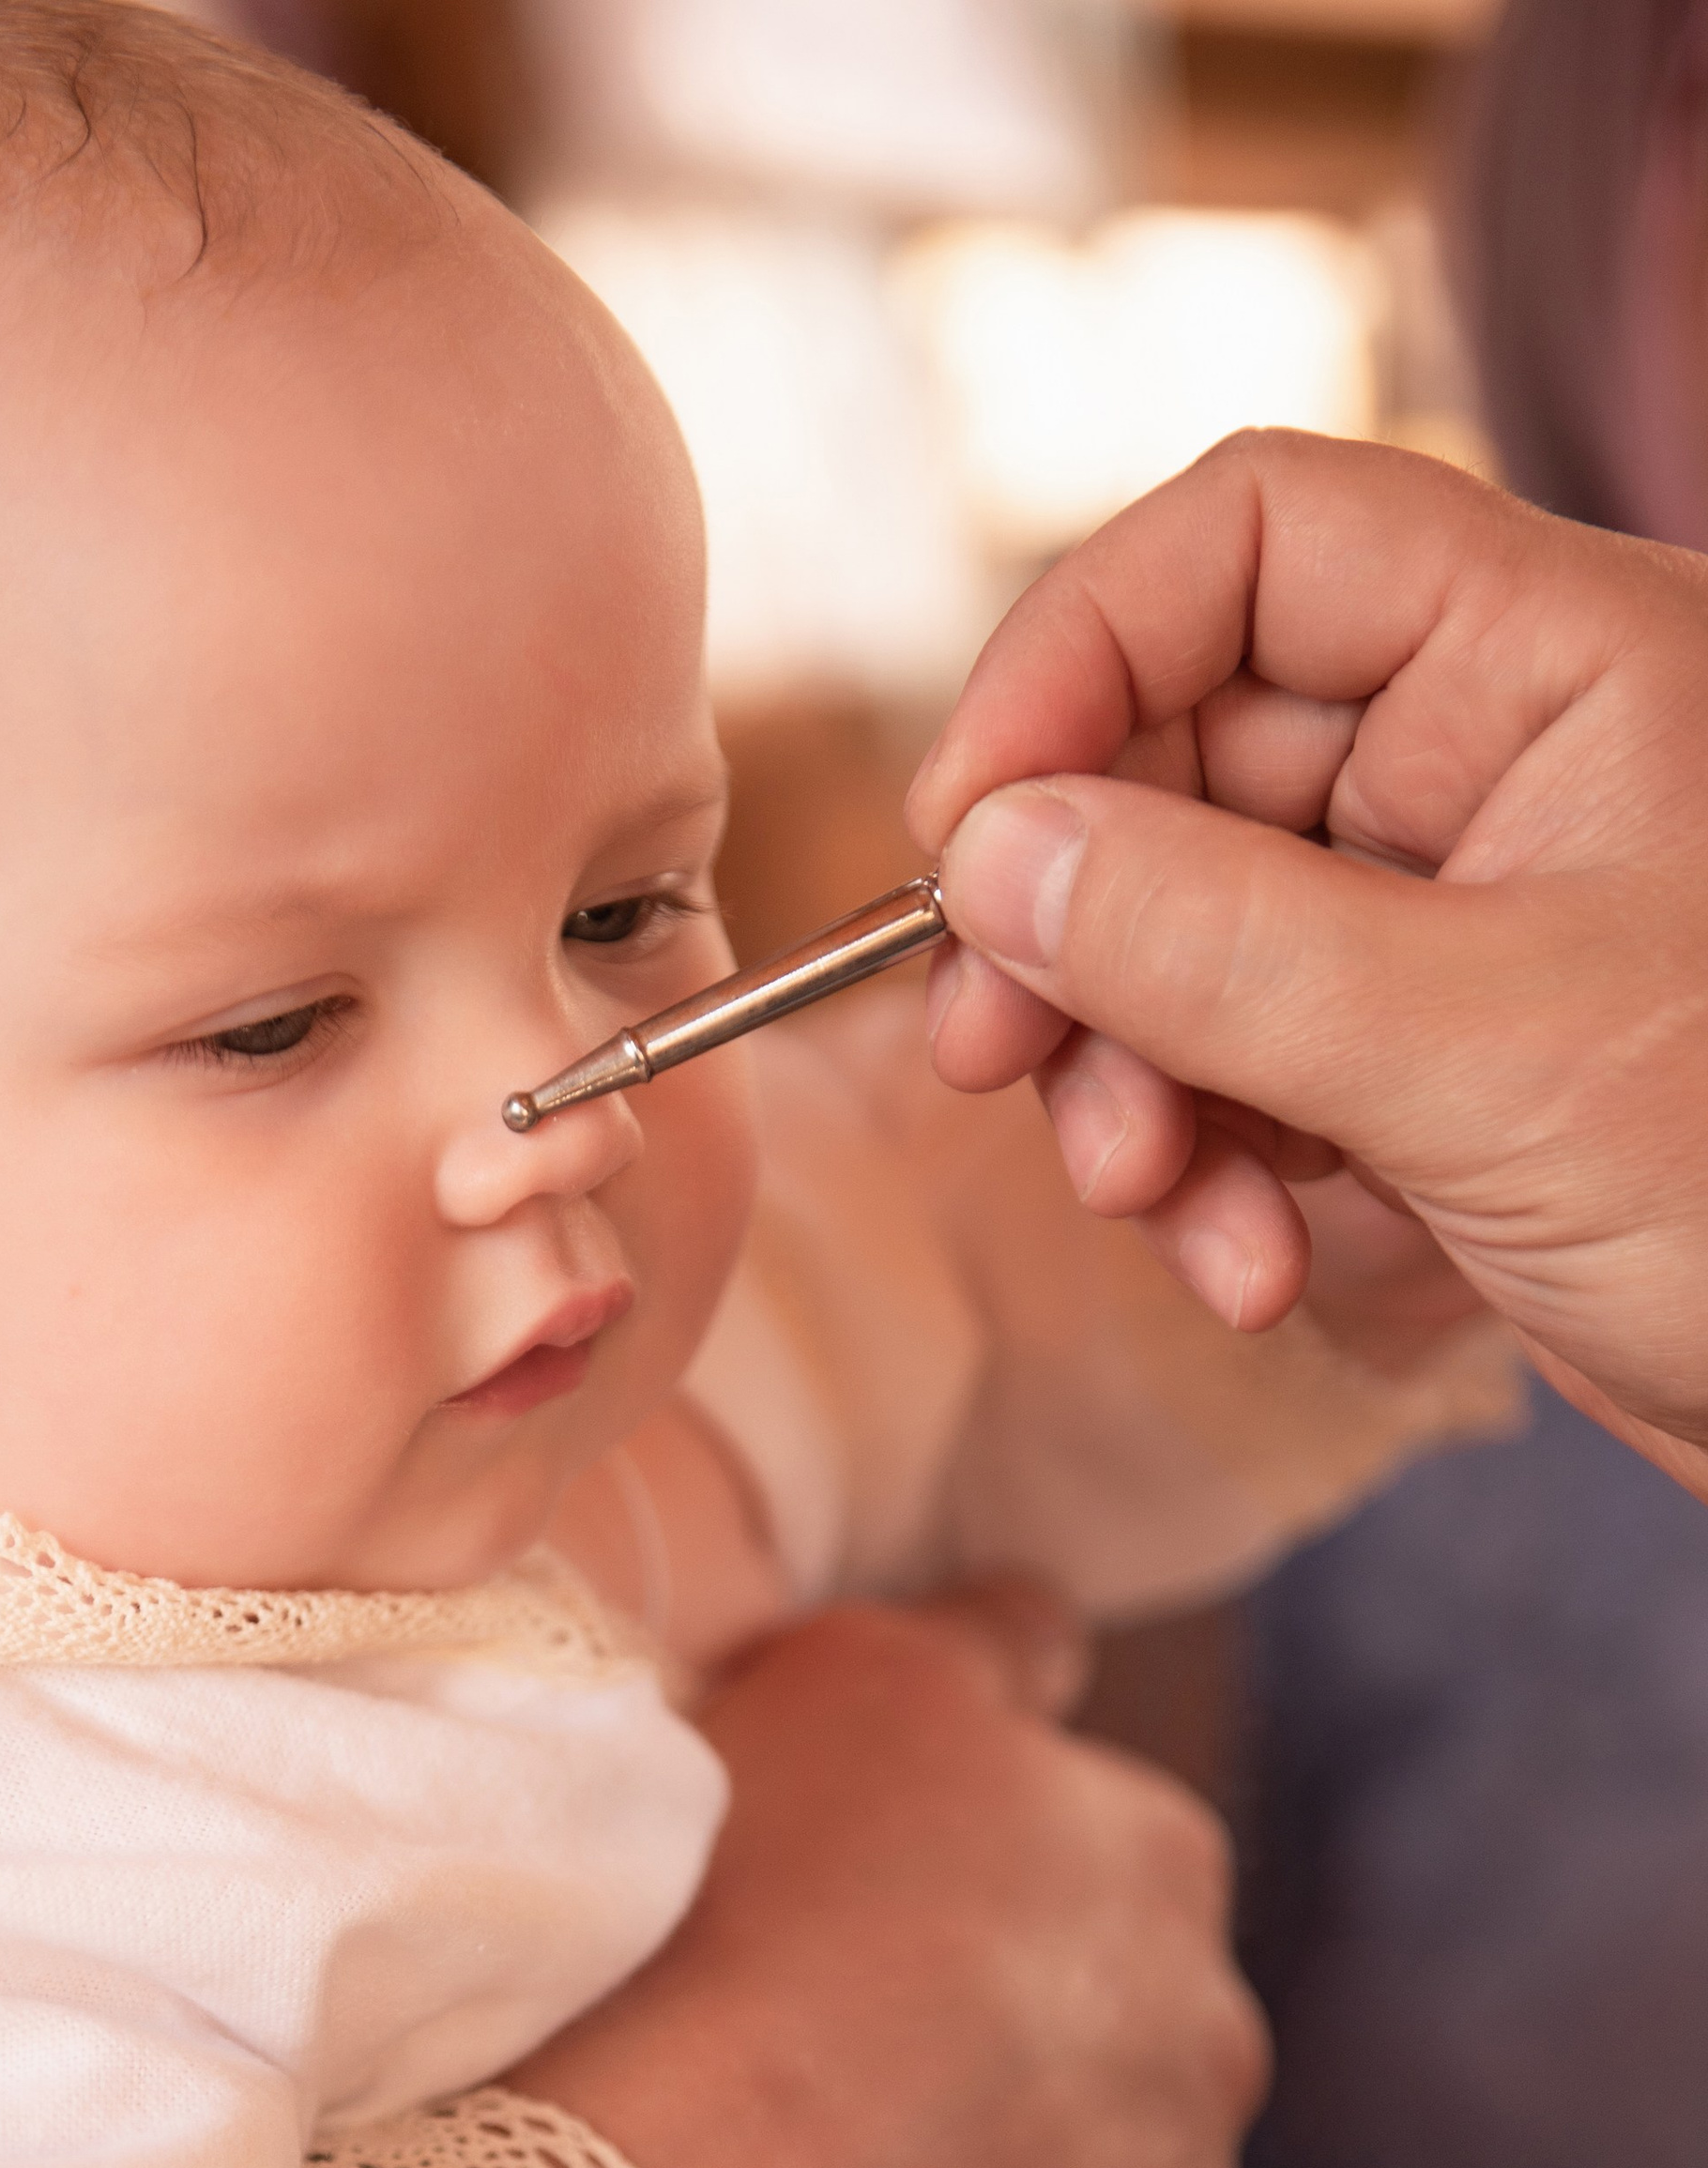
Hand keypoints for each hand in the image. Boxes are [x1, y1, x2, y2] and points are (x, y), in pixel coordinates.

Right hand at [509, 1595, 1267, 2167]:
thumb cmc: (743, 1921)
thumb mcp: (850, 1680)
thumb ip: (983, 1641)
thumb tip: (1046, 1631)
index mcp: (1162, 1861)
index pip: (1085, 1843)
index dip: (954, 1874)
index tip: (843, 1914)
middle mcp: (1214, 2045)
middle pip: (1104, 2031)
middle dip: (1000, 2043)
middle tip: (825, 2065)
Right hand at [909, 432, 1707, 1491]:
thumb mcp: (1477, 1058)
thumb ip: (1212, 946)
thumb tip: (987, 856)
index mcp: (1556, 659)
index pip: (1254, 543)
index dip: (1078, 658)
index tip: (967, 835)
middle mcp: (1497, 758)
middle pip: (1182, 754)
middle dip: (1082, 931)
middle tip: (998, 1065)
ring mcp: (1457, 916)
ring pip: (1186, 934)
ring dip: (1133, 1083)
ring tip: (1159, 1204)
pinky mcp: (1431, 1063)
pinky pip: (1243, 1068)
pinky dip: (1211, 1170)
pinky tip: (1254, 1267)